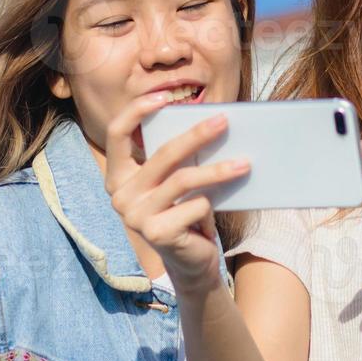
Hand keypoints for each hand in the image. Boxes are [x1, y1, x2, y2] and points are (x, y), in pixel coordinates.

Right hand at [104, 97, 249, 294]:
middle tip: (223, 121)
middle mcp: (120, 194)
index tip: (165, 97)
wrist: (191, 263)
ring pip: (183, 179)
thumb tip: (210, 122)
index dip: (137, 111)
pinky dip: (211, 203)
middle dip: (196, 135)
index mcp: (119, 175)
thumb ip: (178, 158)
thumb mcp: (176, 182)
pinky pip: (194, 205)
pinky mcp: (156, 233)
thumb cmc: (185, 213)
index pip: (117, 133)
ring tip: (245, 163)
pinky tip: (219, 209)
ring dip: (218, 170)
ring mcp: (135, 215)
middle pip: (162, 153)